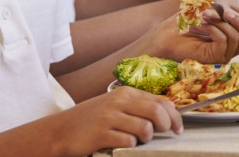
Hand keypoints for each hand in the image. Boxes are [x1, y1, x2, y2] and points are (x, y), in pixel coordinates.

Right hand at [55, 86, 180, 152]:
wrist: (59, 131)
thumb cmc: (90, 120)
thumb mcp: (114, 106)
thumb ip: (137, 107)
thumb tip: (166, 113)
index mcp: (125, 93)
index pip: (160, 101)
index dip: (174, 116)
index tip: (178, 128)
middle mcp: (118, 101)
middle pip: (157, 112)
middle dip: (166, 126)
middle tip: (162, 134)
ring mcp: (109, 117)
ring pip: (145, 128)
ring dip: (146, 138)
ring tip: (137, 140)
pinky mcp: (101, 133)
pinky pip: (128, 141)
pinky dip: (130, 146)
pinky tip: (122, 144)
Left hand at [137, 7, 238, 64]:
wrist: (165, 34)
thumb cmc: (186, 22)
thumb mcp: (213, 14)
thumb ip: (229, 16)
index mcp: (232, 40)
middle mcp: (229, 50)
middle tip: (225, 11)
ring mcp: (221, 55)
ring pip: (238, 38)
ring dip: (223, 22)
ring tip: (207, 15)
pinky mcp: (211, 58)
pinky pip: (224, 41)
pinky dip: (215, 28)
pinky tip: (203, 23)